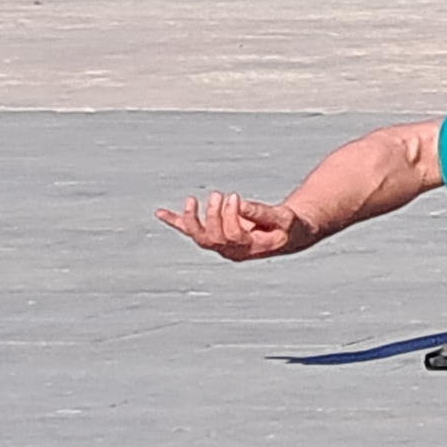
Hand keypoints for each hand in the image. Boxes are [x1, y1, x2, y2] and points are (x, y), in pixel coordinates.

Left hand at [157, 192, 311, 260]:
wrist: (286, 235)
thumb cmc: (286, 226)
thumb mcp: (283, 218)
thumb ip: (262, 213)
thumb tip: (239, 203)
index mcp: (250, 249)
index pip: (232, 236)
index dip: (230, 216)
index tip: (234, 196)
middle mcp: (231, 251)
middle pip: (213, 239)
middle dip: (213, 216)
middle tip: (220, 195)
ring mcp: (220, 245)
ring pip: (199, 238)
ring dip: (191, 219)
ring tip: (191, 200)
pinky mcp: (214, 235)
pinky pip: (191, 231)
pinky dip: (175, 221)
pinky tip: (160, 213)